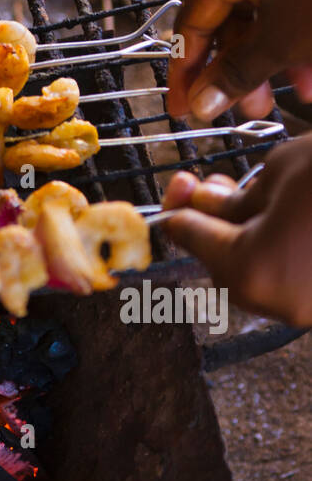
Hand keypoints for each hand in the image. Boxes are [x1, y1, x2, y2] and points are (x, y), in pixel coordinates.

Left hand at [163, 135, 311, 327]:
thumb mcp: (278, 171)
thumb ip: (229, 199)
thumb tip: (204, 207)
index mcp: (252, 270)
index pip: (194, 238)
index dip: (182, 209)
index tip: (181, 189)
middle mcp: (279, 303)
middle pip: (226, 266)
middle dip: (217, 228)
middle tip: (216, 192)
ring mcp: (310, 309)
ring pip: (261, 276)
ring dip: (251, 242)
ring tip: (259, 200)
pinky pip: (292, 280)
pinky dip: (282, 254)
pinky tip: (288, 221)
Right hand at [166, 0, 311, 121]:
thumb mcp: (284, 42)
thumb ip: (237, 75)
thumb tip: (201, 105)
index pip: (192, 20)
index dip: (187, 71)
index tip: (184, 109)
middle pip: (230, 19)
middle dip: (241, 70)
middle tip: (246, 110)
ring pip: (266, 14)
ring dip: (275, 61)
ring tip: (294, 96)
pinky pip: (293, 3)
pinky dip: (298, 39)